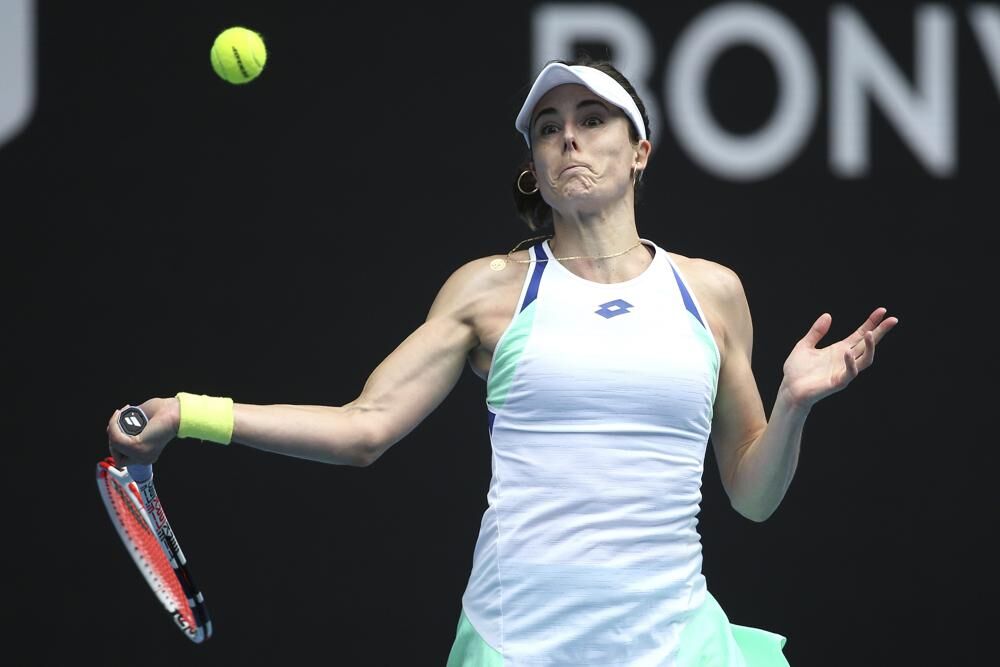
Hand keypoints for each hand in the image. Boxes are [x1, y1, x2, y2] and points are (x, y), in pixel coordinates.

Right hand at [106, 397, 179, 467]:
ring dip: (113, 426)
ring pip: (114, 443)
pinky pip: (116, 437)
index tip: (117, 426)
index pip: (121, 458)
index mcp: (146, 455)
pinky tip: (119, 413)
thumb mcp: (141, 423)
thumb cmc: (163, 413)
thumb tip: (112, 428)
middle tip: (119, 417)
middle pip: (115, 452)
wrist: (176, 411)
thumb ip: (127, 429)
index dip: (115, 442)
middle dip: (112, 435)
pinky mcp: (137, 446)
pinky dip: (114, 424)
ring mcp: (140, 454)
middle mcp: (143, 458)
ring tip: (120, 413)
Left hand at [780, 307, 897, 408]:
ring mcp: (843, 371)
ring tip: (870, 333)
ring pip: (865, 359)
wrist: (789, 389)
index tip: (882, 311)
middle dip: (880, 332)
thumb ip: (816, 332)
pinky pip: (850, 373)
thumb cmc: (797, 370)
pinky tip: (847, 351)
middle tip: (893, 319)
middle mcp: (845, 360)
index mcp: (839, 350)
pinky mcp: (837, 382)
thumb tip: (828, 315)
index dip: (871, 323)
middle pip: (868, 344)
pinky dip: (850, 363)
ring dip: (870, 347)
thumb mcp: (805, 345)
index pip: (860, 334)